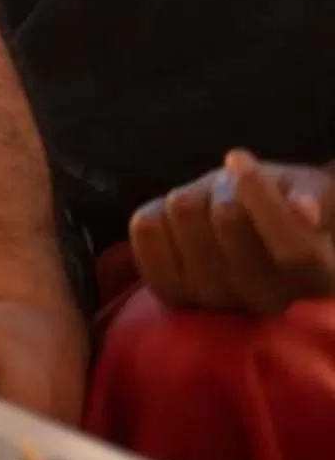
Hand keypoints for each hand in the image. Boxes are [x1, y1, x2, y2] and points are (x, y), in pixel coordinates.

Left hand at [131, 152, 334, 316]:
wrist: (247, 242)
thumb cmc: (285, 208)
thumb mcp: (307, 190)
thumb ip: (312, 196)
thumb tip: (304, 210)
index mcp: (315, 277)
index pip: (292, 245)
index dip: (261, 195)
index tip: (237, 158)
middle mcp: (267, 300)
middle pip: (227, 217)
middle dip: (225, 187)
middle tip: (231, 192)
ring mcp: (216, 301)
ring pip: (183, 213)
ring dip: (192, 195)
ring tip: (209, 209)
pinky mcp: (171, 293)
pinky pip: (145, 227)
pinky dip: (157, 209)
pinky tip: (178, 224)